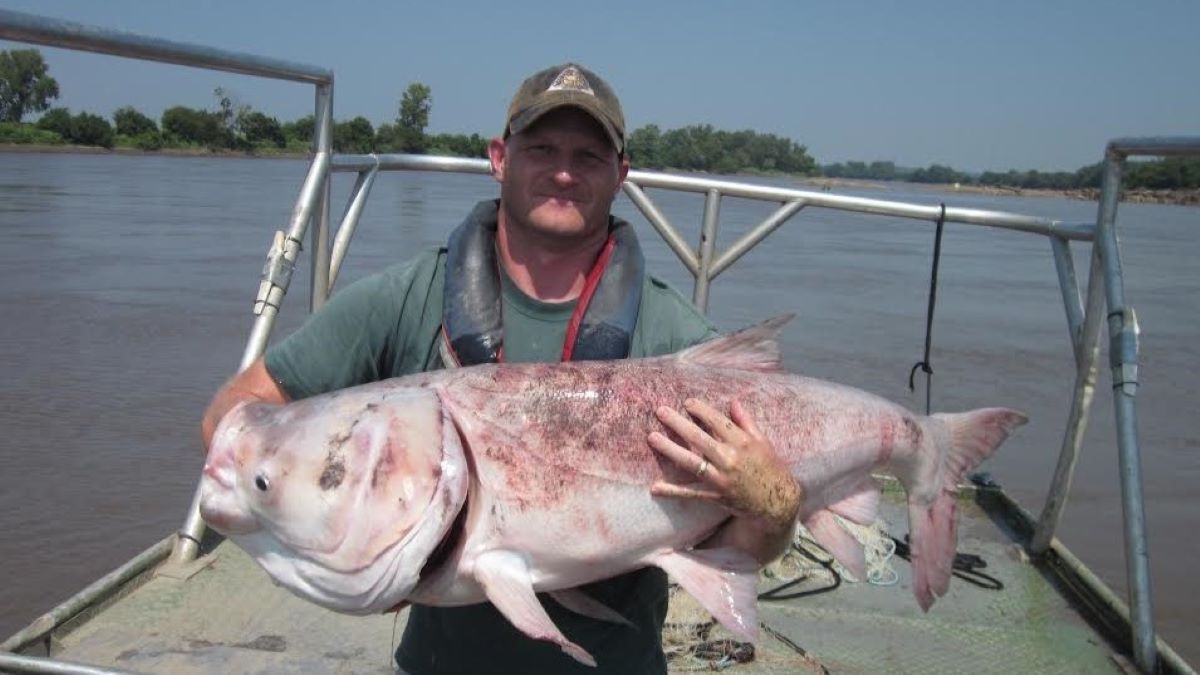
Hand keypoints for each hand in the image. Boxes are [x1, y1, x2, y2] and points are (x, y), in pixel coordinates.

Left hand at [647, 398, 800, 533]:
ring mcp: (722, 478)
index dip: (700, 410)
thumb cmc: (772, 469)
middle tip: (660, 411)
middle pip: (699, 437)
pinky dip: (673, 491)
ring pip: (691, 461)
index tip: (687, 402)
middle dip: (678, 423)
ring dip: (670, 449)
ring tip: (652, 437)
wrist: (779, 502)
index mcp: (743, 442)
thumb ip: (746, 422)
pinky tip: (656, 487)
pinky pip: (691, 494)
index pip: (717, 421)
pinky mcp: (717, 496)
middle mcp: (730, 458)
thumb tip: (733, 402)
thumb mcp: (763, 442)